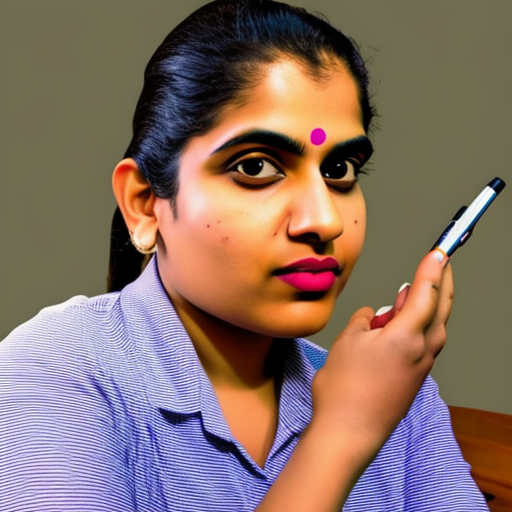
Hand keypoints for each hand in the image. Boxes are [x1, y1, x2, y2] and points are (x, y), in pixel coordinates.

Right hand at [311, 249, 452, 458]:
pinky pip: (423, 342)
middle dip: (442, 283)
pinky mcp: (414, 378)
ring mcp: (421, 367)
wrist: (348, 432)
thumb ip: (365, 320)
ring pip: (434, 326)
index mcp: (407, 336)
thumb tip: (376, 315)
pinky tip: (401, 323)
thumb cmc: (344, 386)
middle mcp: (423, 350)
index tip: (439, 251)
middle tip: (441, 263)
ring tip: (410, 291)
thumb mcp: (348, 340)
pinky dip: (418, 325)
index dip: (432, 269)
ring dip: (427, 305)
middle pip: (440, 309)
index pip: (426, 293)